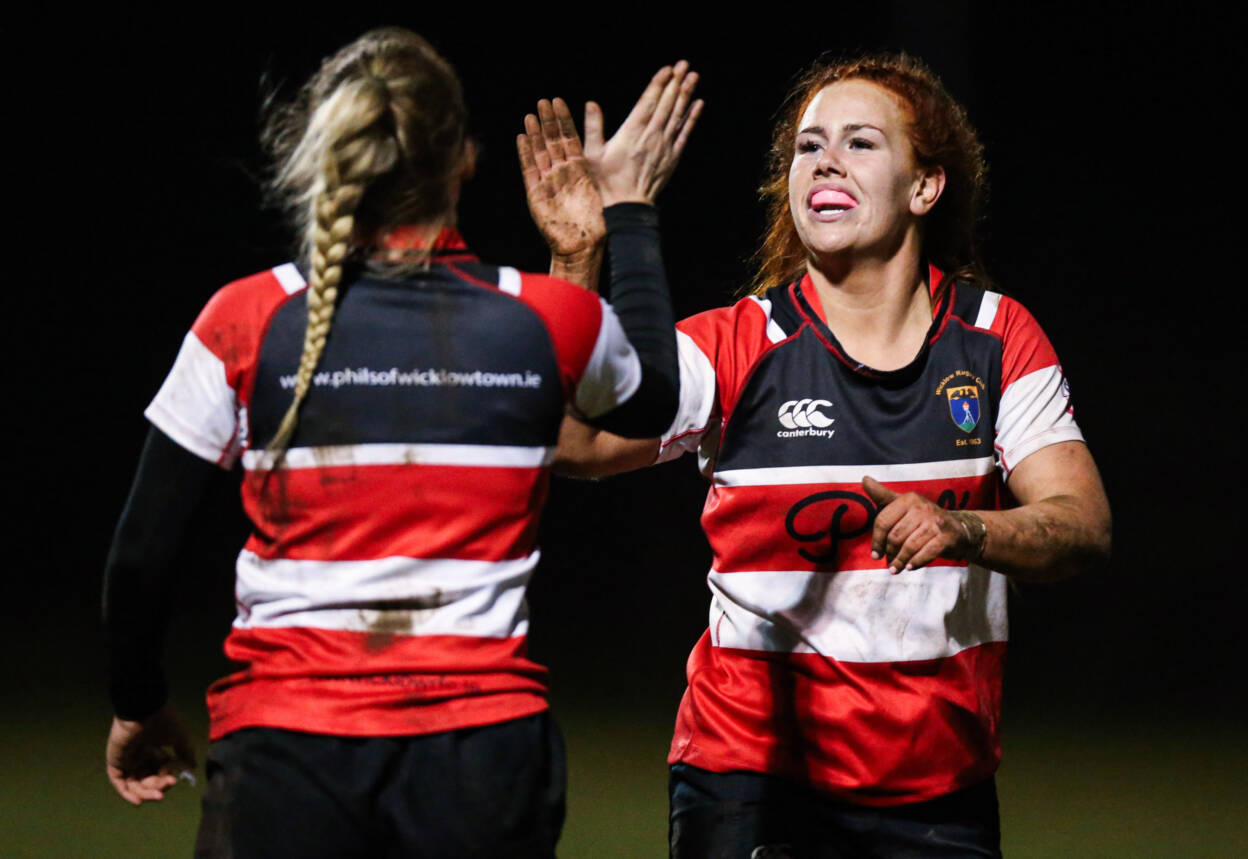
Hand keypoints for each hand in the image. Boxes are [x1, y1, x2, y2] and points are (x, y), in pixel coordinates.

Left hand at [106, 703, 196, 805]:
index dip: (166, 779)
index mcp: (154, 749)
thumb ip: (185, 752)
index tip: (175, 778)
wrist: (144, 710)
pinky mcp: (115, 763)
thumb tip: (193, 766)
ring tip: (159, 796)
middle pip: (148, 781)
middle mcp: (139, 756)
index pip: (159, 772)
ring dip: (147, 793)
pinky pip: (120, 784)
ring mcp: (127, 760)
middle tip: (170, 784)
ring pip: (135, 785)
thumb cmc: (163, 720)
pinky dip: (128, 794)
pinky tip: (139, 801)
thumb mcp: (179, 738)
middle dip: (159, 786)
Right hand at [517, 97, 605, 258]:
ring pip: (539, 152)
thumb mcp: (600, 184)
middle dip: (547, 121)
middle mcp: (562, 173)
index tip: (558, 101)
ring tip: (530, 114)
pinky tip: (522, 137)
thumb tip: (608, 139)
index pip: (569, 138)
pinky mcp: (535, 195)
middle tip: (543, 100)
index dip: (563, 120)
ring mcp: (548, 183)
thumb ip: (599, 157)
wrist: (582, 246)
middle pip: (552, 142)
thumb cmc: (596, 220)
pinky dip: (525, 154)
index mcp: (579, 170)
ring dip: (534, 134)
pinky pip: (529, 170)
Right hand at [583, 61, 703, 205]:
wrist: (628, 205)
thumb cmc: (607, 180)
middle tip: (684, 64)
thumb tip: (591, 103)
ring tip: (693, 76)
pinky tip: (698, 104)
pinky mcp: (673, 157)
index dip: (658, 84)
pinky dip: (692, 118)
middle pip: (666, 104)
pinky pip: (685, 133)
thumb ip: (593, 127)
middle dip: (675, 82)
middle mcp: (651, 136)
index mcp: (632, 132)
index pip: (648, 102)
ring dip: (686, 94)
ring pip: (677, 115)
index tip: (667, 69)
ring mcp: (664, 146)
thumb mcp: (592, 154)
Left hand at [862, 476, 983, 573]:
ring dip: (900, 561)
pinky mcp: (947, 537)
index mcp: (909, 499)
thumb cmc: (924, 519)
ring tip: (895, 569)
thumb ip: (883, 496)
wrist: (958, 529)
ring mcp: (936, 522)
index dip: (876, 540)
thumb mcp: (904, 505)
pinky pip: (927, 553)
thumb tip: (864, 479)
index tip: (875, 554)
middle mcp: (922, 508)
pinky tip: (910, 567)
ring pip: (909, 546)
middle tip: (888, 563)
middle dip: (889, 553)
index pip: (883, 521)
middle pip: (895, 536)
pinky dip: (916, 562)